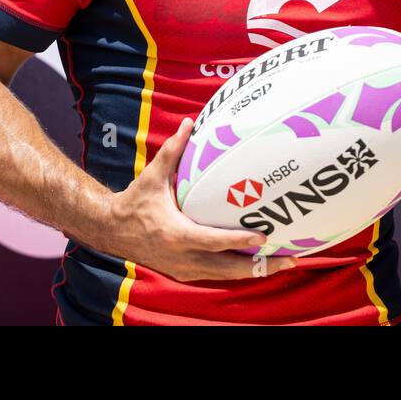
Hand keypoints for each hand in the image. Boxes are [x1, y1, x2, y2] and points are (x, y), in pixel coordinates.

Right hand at [100, 117, 293, 282]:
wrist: (112, 230)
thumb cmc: (136, 200)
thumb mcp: (153, 175)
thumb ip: (173, 150)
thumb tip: (189, 123)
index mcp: (176, 233)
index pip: (213, 240)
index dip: (238, 240)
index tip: (262, 236)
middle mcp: (182, 257)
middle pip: (227, 268)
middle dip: (259, 266)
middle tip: (288, 260)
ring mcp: (183, 268)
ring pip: (225, 276)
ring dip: (254, 272)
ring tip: (283, 264)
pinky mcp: (184, 273)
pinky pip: (216, 276)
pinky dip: (238, 272)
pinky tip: (260, 265)